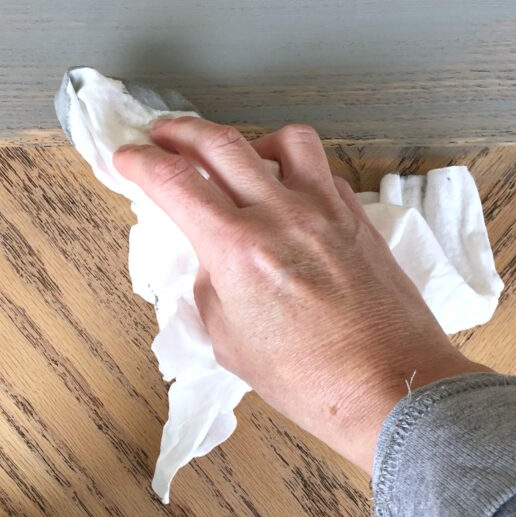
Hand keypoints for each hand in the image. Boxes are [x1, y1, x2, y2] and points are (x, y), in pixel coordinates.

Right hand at [113, 118, 488, 472]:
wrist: (388, 385)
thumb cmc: (310, 378)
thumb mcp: (230, 341)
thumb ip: (211, 288)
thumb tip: (212, 260)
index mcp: (238, 250)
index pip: (175, 181)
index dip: (140, 162)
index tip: (127, 157)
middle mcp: (281, 216)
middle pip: (221, 142)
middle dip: (181, 131)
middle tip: (163, 135)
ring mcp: (325, 210)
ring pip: (283, 139)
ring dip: (248, 140)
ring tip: (237, 158)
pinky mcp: (358, 218)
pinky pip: (322, 172)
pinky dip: (296, 171)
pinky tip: (287, 194)